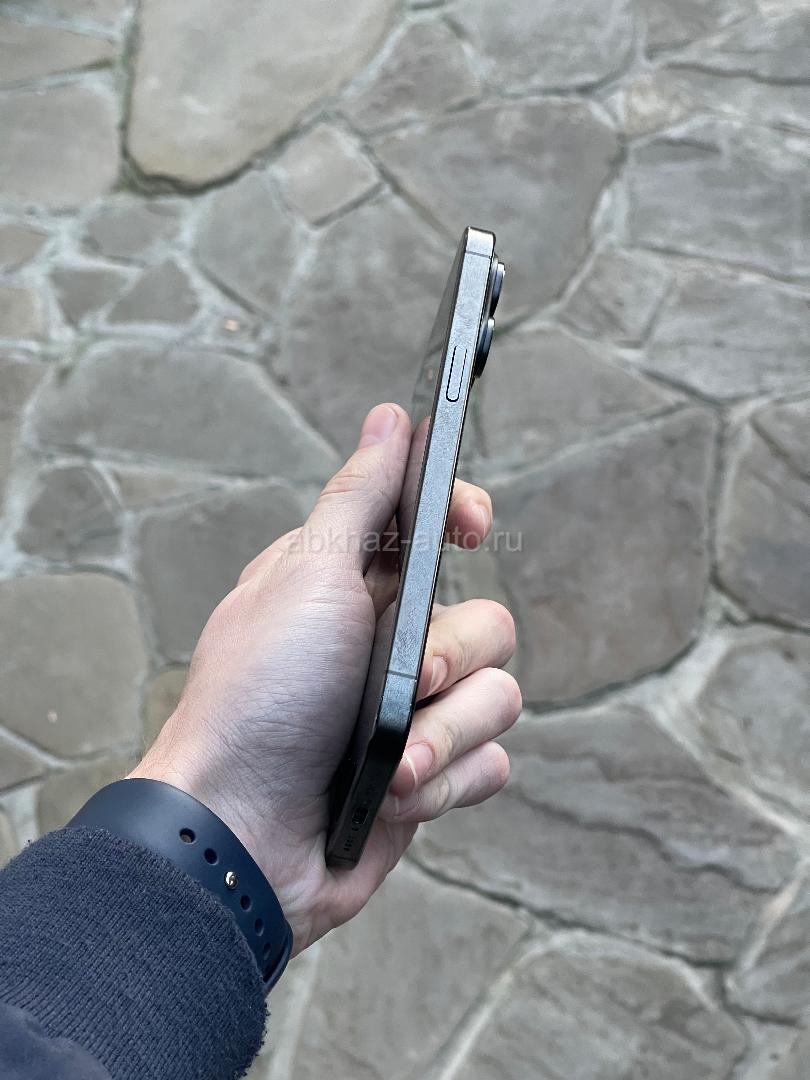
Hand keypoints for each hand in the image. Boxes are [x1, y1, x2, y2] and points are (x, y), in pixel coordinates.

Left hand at [131, 404, 520, 952]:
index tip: (469, 525)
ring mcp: (414, 713)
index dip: (462, 515)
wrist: (242, 834)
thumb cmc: (257, 697)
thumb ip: (360, 497)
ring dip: (443, 735)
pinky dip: (445, 782)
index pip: (435, 526)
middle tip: (409, 678)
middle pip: (488, 622)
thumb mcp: (307, 576)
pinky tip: (395, 797)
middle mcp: (391, 644)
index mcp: (354, 585)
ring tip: (391, 764)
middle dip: (452, 657)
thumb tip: (389, 417)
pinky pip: (490, 762)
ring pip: (500, 697)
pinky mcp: (433, 775)